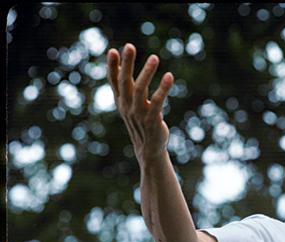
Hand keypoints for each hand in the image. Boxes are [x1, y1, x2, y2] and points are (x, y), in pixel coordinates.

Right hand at [107, 43, 173, 164]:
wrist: (149, 149)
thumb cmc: (141, 123)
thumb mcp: (132, 105)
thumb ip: (129, 89)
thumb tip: (123, 69)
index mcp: (122, 101)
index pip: (114, 81)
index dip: (112, 66)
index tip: (113, 50)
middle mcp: (127, 106)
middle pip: (125, 82)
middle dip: (126, 64)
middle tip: (129, 46)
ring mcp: (139, 114)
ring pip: (140, 90)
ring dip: (147, 73)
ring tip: (154, 57)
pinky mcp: (152, 120)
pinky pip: (157, 102)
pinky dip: (163, 89)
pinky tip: (169, 76)